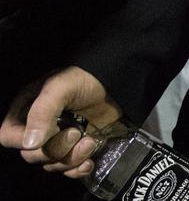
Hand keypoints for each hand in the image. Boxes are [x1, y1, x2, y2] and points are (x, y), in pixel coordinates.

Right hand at [0, 67, 121, 178]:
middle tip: (76, 132)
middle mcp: (37, 129)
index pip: (9, 137)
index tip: (50, 132)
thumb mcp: (61, 86)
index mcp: (25, 111)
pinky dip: (77, 170)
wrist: (115, 83)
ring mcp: (56, 141)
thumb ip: (42, 112)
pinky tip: (89, 162)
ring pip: (51, 164)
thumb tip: (30, 144)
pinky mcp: (75, 150)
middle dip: (55, 148)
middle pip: (31, 155)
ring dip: (71, 158)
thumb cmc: (85, 79)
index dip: (24, 141)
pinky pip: (67, 170)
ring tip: (90, 142)